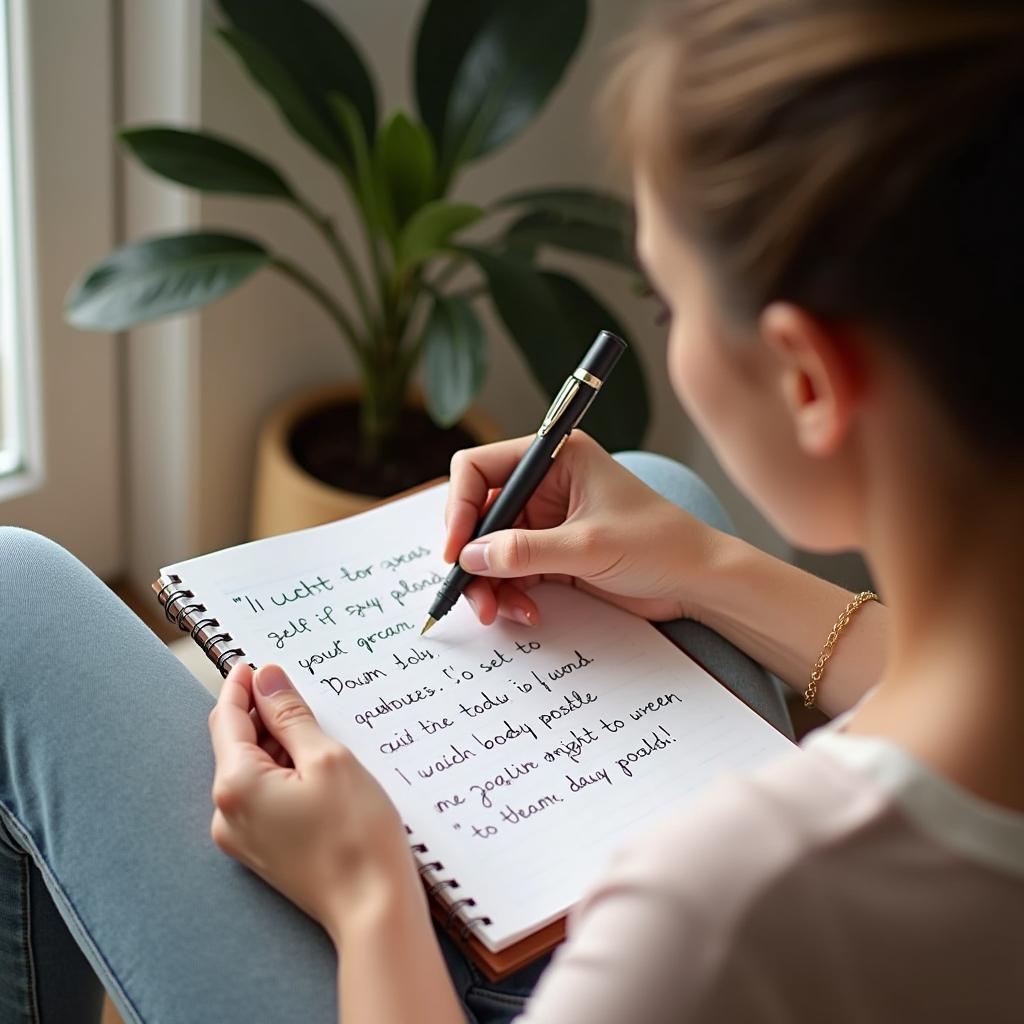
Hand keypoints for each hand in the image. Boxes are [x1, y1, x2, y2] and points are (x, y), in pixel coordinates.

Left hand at [207, 662, 424, 943]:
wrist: (372, 908)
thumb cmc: (355, 834)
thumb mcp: (327, 758)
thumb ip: (291, 715)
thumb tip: (266, 678)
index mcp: (236, 785)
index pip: (228, 719)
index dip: (242, 687)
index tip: (255, 664)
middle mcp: (226, 813)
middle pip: (235, 745)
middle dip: (261, 715)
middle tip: (297, 693)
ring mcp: (240, 837)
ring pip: (249, 771)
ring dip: (274, 745)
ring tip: (315, 733)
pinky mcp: (260, 851)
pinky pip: (260, 798)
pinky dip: (280, 774)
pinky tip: (313, 769)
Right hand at [444, 431, 718, 625]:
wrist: (698, 582)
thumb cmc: (658, 545)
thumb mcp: (588, 546)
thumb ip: (525, 551)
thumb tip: (469, 557)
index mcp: (555, 457)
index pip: (479, 467)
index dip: (459, 506)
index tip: (455, 549)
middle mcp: (544, 484)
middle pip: (478, 514)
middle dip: (470, 555)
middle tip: (470, 594)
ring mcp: (546, 521)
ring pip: (489, 549)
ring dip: (488, 582)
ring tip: (498, 613)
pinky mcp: (551, 553)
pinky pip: (510, 571)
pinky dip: (509, 593)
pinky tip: (527, 612)